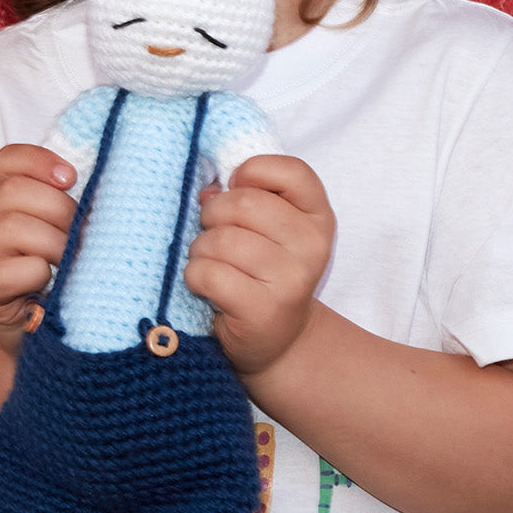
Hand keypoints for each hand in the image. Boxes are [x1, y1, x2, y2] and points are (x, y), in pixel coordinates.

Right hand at [0, 144, 76, 353]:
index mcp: (8, 201)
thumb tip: (116, 182)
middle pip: (13, 191)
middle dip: (59, 210)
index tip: (71, 178)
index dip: (39, 161)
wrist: (51, 335)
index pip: (8, 161)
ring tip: (70, 263)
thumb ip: (81, 206)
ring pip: (11, 226)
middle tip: (82, 237)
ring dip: (53, 243)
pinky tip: (49, 282)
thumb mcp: (74, 235)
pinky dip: (36, 273)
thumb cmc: (68, 279)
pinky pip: (7, 272)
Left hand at [185, 153, 334, 379]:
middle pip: (245, 202)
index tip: (236, 190)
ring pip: (221, 240)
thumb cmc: (263, 274)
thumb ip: (246, 197)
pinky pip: (209, 274)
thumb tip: (206, 191)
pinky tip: (204, 286)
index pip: (291, 171)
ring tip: (209, 262)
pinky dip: (194, 276)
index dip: (250, 172)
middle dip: (213, 214)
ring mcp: (292, 279)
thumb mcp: (268, 230)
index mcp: (318, 216)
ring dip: (199, 249)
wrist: (278, 341)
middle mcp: (312, 245)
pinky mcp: (264, 310)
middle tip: (212, 232)